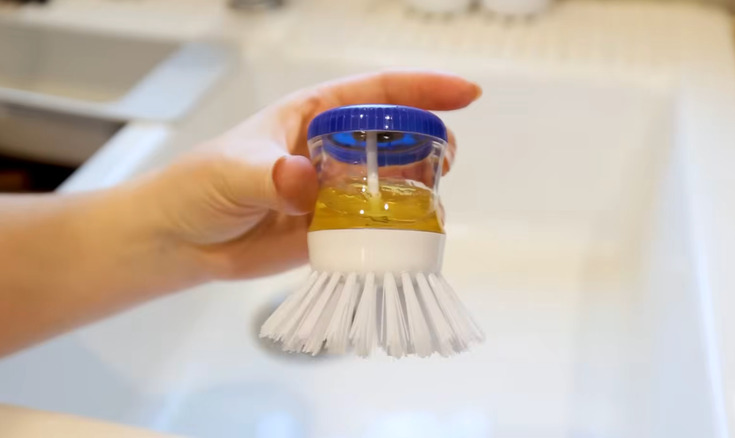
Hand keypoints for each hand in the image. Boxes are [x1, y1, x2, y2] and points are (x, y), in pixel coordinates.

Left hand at [134, 71, 480, 280]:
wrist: (182, 241)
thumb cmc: (198, 187)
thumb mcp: (233, 169)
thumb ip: (271, 174)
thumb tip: (305, 181)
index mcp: (311, 115)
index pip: (376, 93)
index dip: (422, 89)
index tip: (463, 93)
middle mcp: (329, 149)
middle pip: (393, 136)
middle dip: (428, 140)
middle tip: (448, 157)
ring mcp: (333, 190)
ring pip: (389, 182)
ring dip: (417, 187)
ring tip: (435, 196)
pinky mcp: (331, 228)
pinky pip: (372, 226)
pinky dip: (395, 229)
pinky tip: (410, 234)